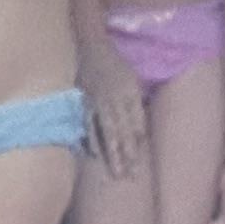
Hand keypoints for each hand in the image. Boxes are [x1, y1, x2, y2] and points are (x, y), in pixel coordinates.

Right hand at [82, 44, 146, 181]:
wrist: (91, 46)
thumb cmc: (115, 64)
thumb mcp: (132, 79)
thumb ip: (135, 104)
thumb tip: (140, 130)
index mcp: (129, 93)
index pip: (136, 123)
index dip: (138, 142)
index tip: (140, 162)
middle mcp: (115, 100)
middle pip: (122, 131)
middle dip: (127, 154)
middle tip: (131, 177)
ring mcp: (98, 103)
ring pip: (106, 132)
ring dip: (112, 153)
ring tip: (116, 173)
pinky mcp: (84, 103)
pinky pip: (88, 125)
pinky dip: (91, 140)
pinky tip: (95, 155)